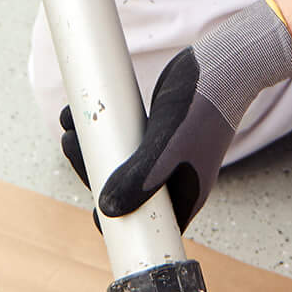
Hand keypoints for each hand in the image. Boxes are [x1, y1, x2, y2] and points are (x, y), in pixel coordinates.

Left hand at [57, 0, 291, 229]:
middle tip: (69, 144)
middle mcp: (172, 180)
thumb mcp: (168, 147)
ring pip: (119, 163)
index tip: (87, 198)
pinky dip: (102, 130)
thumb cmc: (202, 108)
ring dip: (90, 147)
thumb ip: (139, 179)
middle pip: (123, 191)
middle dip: (91, 169)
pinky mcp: (155, 131)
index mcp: (183, 196)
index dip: (114, 221)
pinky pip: (123, 139)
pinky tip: (78, 112)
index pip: (144, 224)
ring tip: (68, 123)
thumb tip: (106, 209)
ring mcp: (163, 156)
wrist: (223, 67)